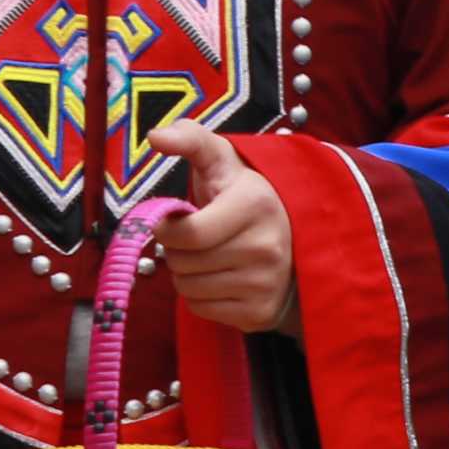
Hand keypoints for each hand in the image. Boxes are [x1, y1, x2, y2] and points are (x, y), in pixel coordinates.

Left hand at [150, 119, 295, 332]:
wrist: (292, 241)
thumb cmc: (243, 197)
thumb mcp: (221, 160)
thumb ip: (190, 139)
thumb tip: (155, 137)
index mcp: (254, 204)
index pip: (191, 233)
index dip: (166, 230)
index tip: (166, 222)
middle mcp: (266, 246)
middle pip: (185, 263)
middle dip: (175, 251)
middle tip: (191, 240)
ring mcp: (265, 282)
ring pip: (189, 289)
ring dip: (185, 274)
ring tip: (203, 257)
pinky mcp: (260, 312)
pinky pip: (202, 309)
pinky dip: (198, 297)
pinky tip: (215, 278)